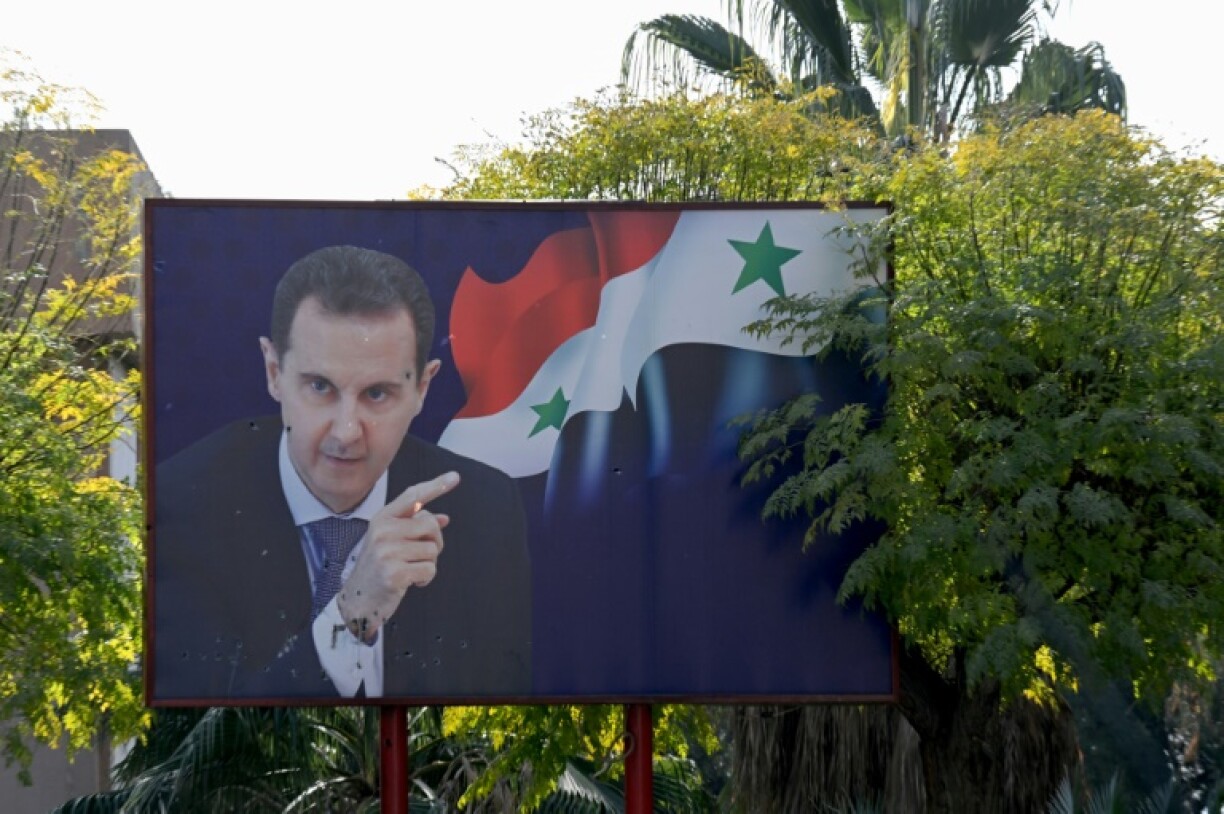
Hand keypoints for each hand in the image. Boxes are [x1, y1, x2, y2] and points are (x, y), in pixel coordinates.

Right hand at [335, 471, 458, 641]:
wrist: (357, 600)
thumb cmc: (378, 567)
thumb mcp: (391, 541)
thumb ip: (414, 527)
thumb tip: (444, 518)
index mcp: (382, 518)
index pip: (413, 496)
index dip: (436, 486)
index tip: (455, 477)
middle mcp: (382, 531)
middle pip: (431, 525)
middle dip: (433, 541)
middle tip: (418, 555)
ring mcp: (387, 551)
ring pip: (433, 549)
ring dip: (427, 563)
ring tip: (408, 569)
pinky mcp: (394, 573)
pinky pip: (430, 569)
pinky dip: (425, 578)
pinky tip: (409, 582)